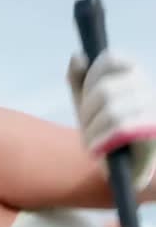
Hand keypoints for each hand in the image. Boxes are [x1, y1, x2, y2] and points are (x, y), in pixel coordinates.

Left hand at [68, 49, 155, 188]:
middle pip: (106, 89)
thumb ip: (79, 82)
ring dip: (93, 130)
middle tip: (85, 129)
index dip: (90, 80)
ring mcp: (152, 108)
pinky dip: (102, 140)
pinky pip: (122, 128)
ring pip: (112, 110)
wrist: (126, 171)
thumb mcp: (88, 107)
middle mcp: (147, 87)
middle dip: (87, 112)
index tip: (85, 101)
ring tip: (92, 142)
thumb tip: (77, 56)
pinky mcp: (153, 130)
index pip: (109, 59)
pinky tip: (98, 149)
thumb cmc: (107, 135)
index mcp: (132, 75)